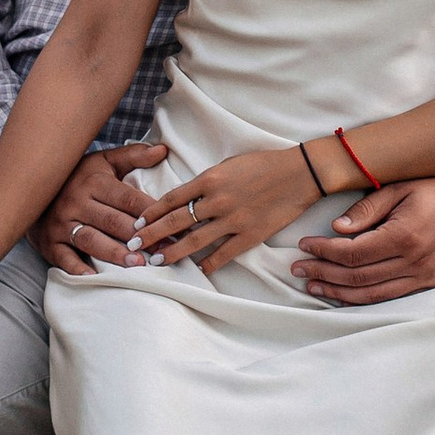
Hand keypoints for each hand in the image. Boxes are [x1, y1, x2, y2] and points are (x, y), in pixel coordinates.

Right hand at [32, 138, 170, 276]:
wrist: (30, 190)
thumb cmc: (76, 177)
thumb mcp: (103, 161)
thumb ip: (133, 156)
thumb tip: (163, 149)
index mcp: (94, 182)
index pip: (127, 198)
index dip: (150, 212)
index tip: (172, 224)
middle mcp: (77, 202)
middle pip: (112, 221)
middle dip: (139, 236)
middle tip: (163, 250)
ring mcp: (62, 224)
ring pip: (91, 239)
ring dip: (114, 253)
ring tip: (137, 264)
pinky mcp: (50, 243)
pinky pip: (64, 257)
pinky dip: (78, 268)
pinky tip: (95, 277)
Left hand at [132, 145, 321, 275]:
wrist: (300, 173)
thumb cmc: (264, 163)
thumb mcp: (229, 164)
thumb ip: (207, 181)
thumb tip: (187, 197)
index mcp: (210, 179)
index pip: (172, 198)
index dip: (152, 212)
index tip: (139, 222)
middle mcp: (216, 200)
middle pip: (176, 221)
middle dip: (152, 234)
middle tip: (135, 244)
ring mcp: (233, 220)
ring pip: (194, 240)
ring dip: (173, 252)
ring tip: (157, 260)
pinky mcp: (250, 235)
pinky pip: (224, 254)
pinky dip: (209, 264)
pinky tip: (198, 270)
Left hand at [293, 174, 434, 304]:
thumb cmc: (434, 187)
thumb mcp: (398, 187)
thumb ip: (367, 208)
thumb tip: (336, 228)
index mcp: (404, 236)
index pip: (353, 252)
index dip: (324, 252)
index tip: (303, 245)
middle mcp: (414, 262)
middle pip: (358, 277)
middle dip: (324, 273)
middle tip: (298, 268)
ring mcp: (424, 276)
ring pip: (372, 294)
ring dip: (338, 291)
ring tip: (313, 284)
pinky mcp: (430, 282)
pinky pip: (390, 297)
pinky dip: (363, 298)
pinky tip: (343, 293)